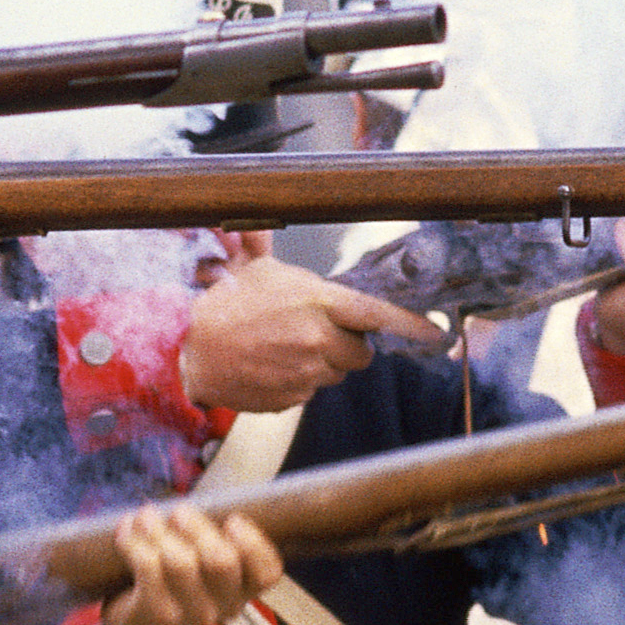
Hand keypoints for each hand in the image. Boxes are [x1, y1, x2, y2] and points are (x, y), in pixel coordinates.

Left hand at [87, 502, 283, 624]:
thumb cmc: (175, 584)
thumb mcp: (202, 565)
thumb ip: (207, 536)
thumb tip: (186, 505)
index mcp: (243, 589)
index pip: (268, 572)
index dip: (254, 544)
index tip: (233, 520)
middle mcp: (225, 606)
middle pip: (222, 560)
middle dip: (196, 527)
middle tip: (178, 511)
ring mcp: (193, 614)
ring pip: (181, 562)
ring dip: (158, 529)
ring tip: (145, 516)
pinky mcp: (159, 614)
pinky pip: (147, 566)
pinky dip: (133, 541)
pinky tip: (126, 530)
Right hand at [176, 255, 444, 411]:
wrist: (188, 351)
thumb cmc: (223, 306)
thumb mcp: (253, 269)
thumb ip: (267, 249)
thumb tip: (256, 225)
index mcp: (319, 301)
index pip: (379, 315)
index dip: (411, 325)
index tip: (437, 332)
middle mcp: (320, 339)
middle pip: (361, 352)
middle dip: (345, 344)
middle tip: (314, 333)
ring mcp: (308, 372)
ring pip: (336, 373)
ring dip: (320, 363)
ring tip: (283, 349)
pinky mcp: (294, 398)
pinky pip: (311, 391)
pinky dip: (298, 382)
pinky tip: (271, 367)